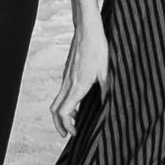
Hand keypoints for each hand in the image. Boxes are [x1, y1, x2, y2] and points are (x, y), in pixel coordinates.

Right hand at [52, 21, 107, 135]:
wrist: (87, 29)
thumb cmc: (98, 48)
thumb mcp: (107, 71)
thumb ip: (107, 90)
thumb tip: (109, 106)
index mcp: (78, 86)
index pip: (64, 113)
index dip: (67, 126)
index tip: (76, 133)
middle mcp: (68, 83)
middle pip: (55, 110)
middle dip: (59, 124)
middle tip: (68, 134)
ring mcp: (66, 78)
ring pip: (57, 101)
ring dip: (62, 114)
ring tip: (75, 120)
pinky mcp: (67, 72)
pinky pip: (62, 92)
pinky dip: (66, 102)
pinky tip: (79, 101)